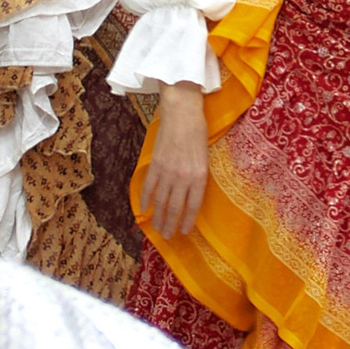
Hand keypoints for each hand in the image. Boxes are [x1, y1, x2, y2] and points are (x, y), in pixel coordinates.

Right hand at [141, 83, 210, 237]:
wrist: (182, 112)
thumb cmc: (198, 131)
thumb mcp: (206, 156)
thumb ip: (199, 176)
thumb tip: (192, 195)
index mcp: (199, 175)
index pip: (193, 206)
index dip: (187, 221)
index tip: (184, 232)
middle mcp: (183, 177)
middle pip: (175, 208)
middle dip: (170, 224)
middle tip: (167, 236)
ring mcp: (167, 171)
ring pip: (161, 201)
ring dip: (158, 217)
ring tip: (156, 229)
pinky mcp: (155, 164)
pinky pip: (148, 187)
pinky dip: (144, 199)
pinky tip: (143, 209)